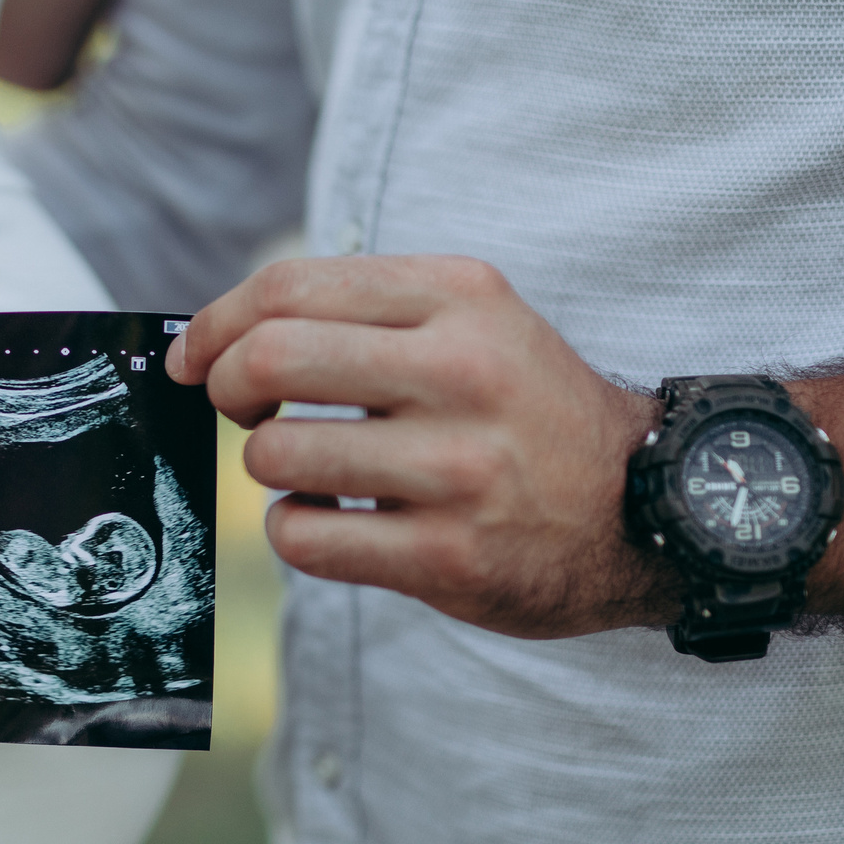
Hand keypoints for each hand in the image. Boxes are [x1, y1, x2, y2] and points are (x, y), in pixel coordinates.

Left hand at [168, 256, 674, 638]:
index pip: (290, 286)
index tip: (195, 356)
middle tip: (242, 409)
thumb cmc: (529, 412)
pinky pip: (305, 536)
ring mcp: (457, 470)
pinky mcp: (447, 556)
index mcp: (460, 299)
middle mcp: (462, 373)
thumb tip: (223, 335)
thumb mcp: (476, 322)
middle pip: (268, 358)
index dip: (215, 322)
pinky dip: (295, 528)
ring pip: (276, 455)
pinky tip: (334, 520)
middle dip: (225, 387)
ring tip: (310, 470)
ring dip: (268, 466)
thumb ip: (368, 314)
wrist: (648, 506)